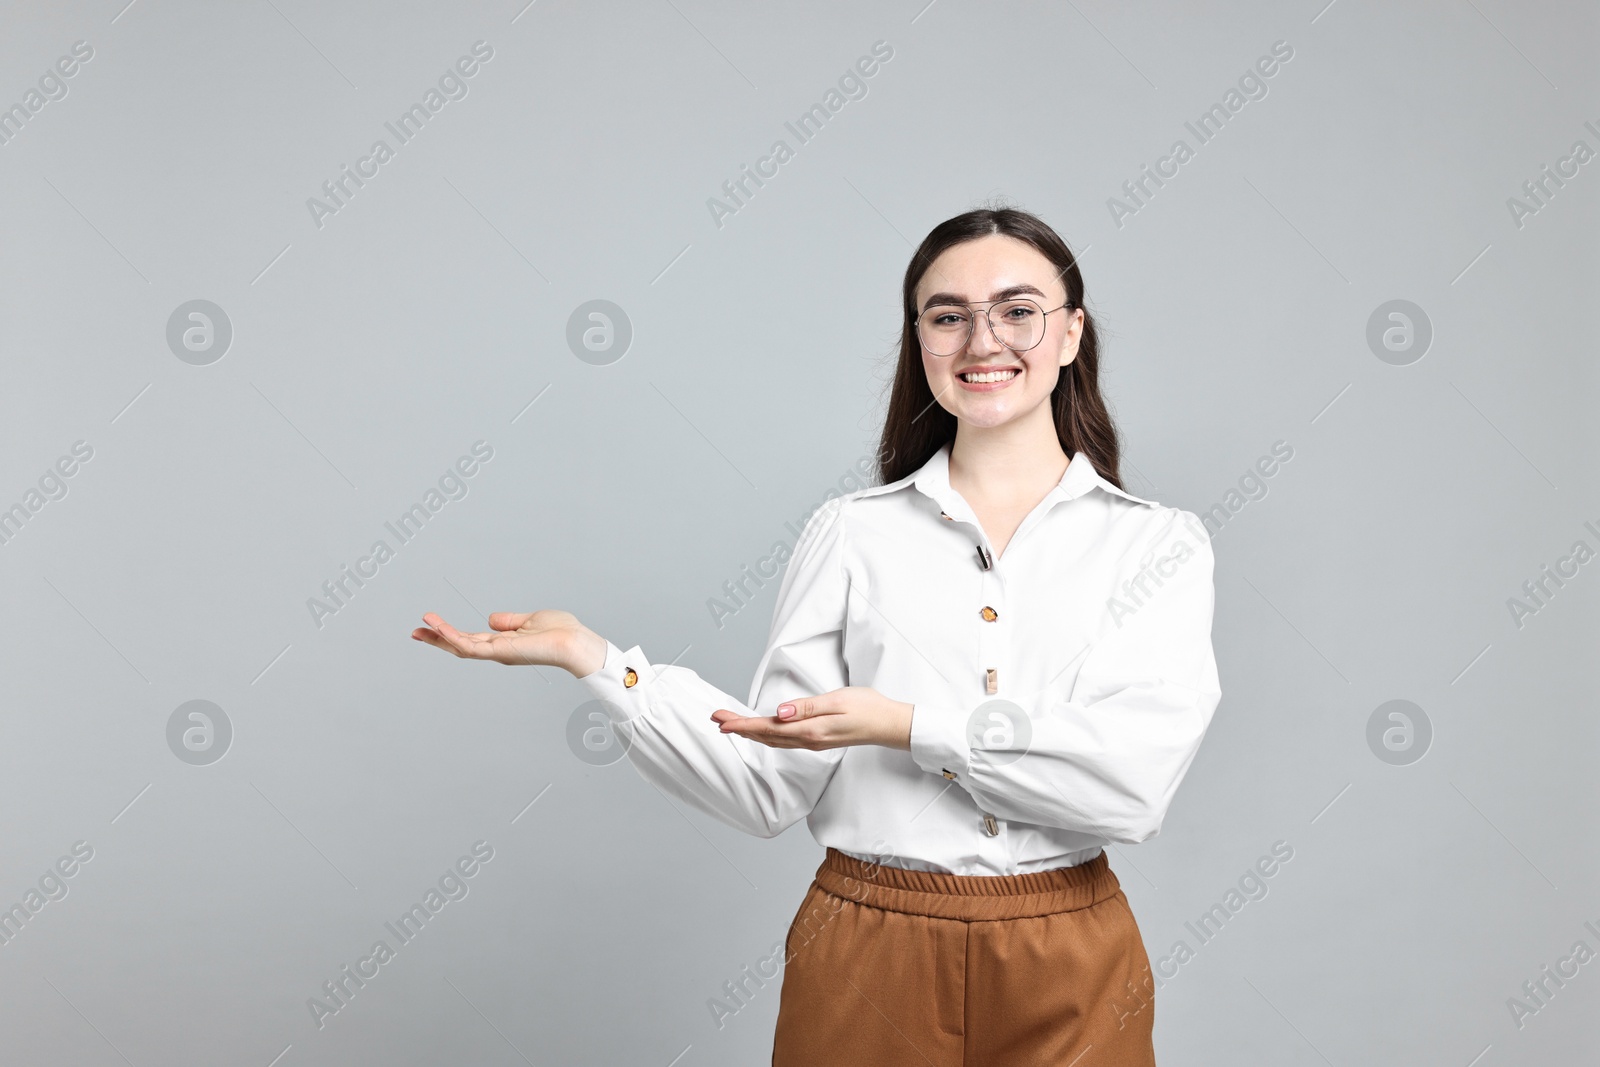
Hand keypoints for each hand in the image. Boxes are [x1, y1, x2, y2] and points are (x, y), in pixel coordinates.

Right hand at [411, 609, 605, 675]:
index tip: (430, 624)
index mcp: (502, 643)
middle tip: (414, 632)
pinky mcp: (501, 651)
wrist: (574, 641)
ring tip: (420, 628)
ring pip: (461, 647)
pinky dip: (453, 637)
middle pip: (460, 645)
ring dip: (439, 637)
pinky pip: (472, 646)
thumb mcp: (529, 620)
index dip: (449, 633)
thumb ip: (508, 621)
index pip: (470, 639)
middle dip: (437, 640)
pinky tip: (439, 628)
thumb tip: (490, 619)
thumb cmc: (560, 631)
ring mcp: (498, 652)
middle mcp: (497, 650)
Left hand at [711, 687, 912, 750]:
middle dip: (739, 727)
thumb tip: (779, 712)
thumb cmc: (868, 708)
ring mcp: (812, 742)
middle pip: (766, 735)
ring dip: (750, 731)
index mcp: (811, 730)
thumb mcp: (838, 701)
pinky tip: (760, 730)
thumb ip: (808, 707)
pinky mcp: (817, 739)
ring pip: (773, 739)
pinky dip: (766, 734)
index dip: (742, 725)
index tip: (721, 721)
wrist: (890, 725)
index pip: (768, 728)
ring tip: (730, 724)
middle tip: (716, 718)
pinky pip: (784, 740)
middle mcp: (808, 740)